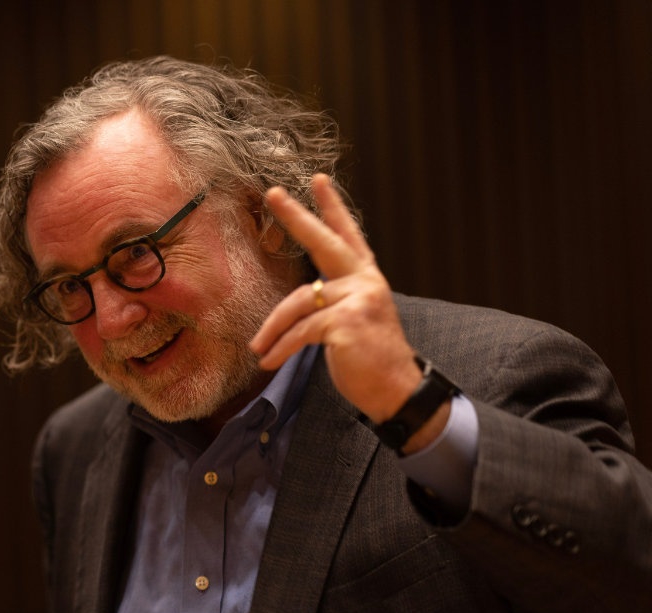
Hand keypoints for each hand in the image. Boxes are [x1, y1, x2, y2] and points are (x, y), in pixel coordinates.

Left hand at [250, 174, 448, 452]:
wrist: (395, 390)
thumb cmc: (368, 359)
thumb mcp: (350, 321)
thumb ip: (331, 301)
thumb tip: (301, 297)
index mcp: (366, 278)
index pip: (348, 236)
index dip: (333, 208)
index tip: (319, 180)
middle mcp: (365, 281)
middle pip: (324, 242)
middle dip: (297, 216)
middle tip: (274, 194)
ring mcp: (358, 299)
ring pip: (298, 302)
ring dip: (273, 329)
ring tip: (259, 348)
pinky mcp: (347, 322)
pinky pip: (300, 331)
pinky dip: (280, 347)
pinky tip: (269, 360)